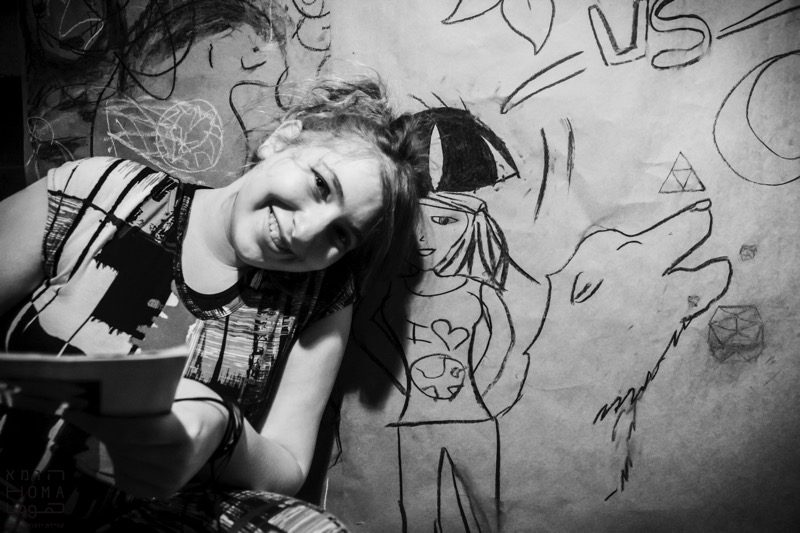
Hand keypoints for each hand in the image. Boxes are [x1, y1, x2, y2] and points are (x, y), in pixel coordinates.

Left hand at [63, 397, 227, 497]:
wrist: (218, 433)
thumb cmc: (192, 406)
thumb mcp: (176, 395)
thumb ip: (146, 397)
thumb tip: (101, 392)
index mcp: (183, 434)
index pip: (132, 431)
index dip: (100, 422)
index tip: (74, 410)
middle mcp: (177, 462)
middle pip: (122, 447)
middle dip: (100, 430)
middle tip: (85, 413)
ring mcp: (170, 481)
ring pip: (121, 462)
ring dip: (110, 445)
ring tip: (112, 428)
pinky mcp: (162, 492)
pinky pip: (124, 479)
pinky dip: (119, 462)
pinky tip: (126, 448)